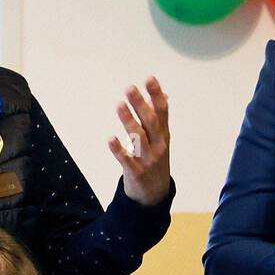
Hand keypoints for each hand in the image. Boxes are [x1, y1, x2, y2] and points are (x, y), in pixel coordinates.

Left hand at [109, 77, 170, 206]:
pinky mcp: (135, 172)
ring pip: (138, 138)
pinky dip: (119, 150)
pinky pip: (126, 160)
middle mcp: (158, 145)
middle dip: (141, 105)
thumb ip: (159, 118)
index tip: (150, 79)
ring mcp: (147, 159)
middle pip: (150, 122)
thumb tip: (164, 95)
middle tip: (130, 88)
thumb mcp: (162, 140)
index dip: (157, 96)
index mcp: (163, 135)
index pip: (162, 112)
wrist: (154, 195)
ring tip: (119, 105)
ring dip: (129, 121)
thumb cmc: (156, 161)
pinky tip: (110, 139)